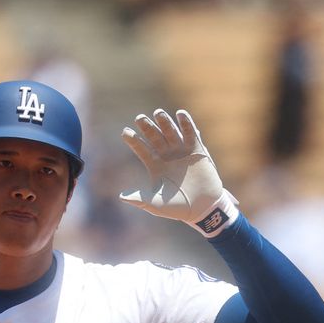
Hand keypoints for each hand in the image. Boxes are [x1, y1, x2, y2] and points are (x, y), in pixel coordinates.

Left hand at [119, 108, 237, 237]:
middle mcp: (167, 155)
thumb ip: (140, 199)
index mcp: (155, 165)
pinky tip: (180, 114)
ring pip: (171, 133)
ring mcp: (182, 151)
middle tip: (139, 118)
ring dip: (165, 122)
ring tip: (158, 113)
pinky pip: (191, 134)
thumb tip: (121, 196)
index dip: (134, 141)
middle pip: (155, 137)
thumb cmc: (177, 207)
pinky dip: (187, 124)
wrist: (202, 209)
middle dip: (147, 128)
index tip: (125, 132)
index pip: (141, 149)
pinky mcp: (197, 151)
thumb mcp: (155, 204)